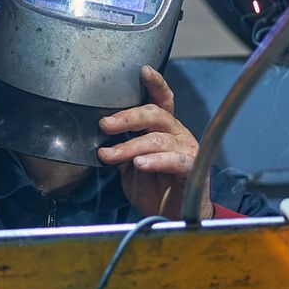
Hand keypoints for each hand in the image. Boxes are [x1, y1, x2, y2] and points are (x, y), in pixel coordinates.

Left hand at [96, 66, 211, 219]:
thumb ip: (120, 145)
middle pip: (155, 115)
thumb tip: (96, 132)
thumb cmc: (153, 188)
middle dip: (127, 117)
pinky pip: (174, 160)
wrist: (171, 218)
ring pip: (157, 139)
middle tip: (104, 124)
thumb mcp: (130, 164)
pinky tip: (140, 164)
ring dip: (129, 147)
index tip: (143, 70)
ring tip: (109, 155)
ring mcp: (187, 150)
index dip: (154, 84)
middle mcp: (178, 134)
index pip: (161, 100)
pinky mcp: (192, 169)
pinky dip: (155, 161)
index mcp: (164, 128)